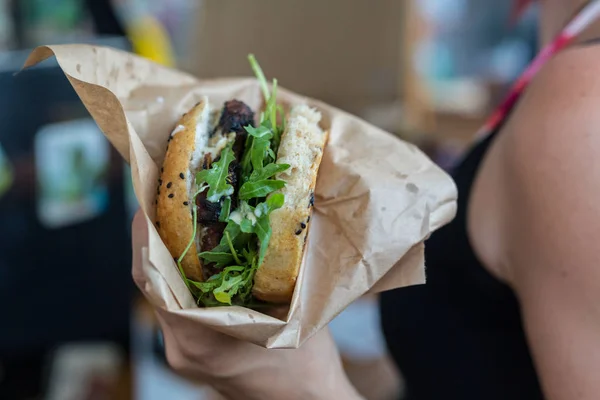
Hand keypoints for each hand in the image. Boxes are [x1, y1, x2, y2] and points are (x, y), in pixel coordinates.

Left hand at [132, 211, 362, 399]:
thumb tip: (264, 217)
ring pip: (162, 292)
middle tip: (170, 196)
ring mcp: (181, 351)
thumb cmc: (306, 364)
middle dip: (157, 236)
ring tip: (182, 215)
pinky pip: (175, 304)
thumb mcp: (293, 309)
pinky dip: (181, 275)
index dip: (145, 234)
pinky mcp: (190, 350)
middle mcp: (179, 346)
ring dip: (168, 254)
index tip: (149, 196)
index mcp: (198, 338)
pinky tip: (198, 251)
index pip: (151, 278)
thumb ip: (273, 269)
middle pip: (152, 282)